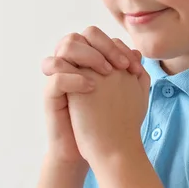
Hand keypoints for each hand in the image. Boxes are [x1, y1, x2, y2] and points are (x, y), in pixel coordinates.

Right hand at [42, 26, 142, 165]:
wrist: (96, 152)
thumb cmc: (109, 121)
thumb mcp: (123, 94)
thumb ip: (128, 71)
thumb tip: (138, 53)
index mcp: (86, 62)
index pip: (96, 36)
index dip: (117, 45)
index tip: (135, 66)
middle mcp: (71, 65)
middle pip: (80, 35)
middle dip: (104, 46)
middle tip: (122, 65)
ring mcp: (59, 77)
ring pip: (65, 47)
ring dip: (89, 55)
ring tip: (107, 73)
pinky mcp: (51, 95)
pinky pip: (57, 76)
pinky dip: (75, 78)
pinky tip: (93, 88)